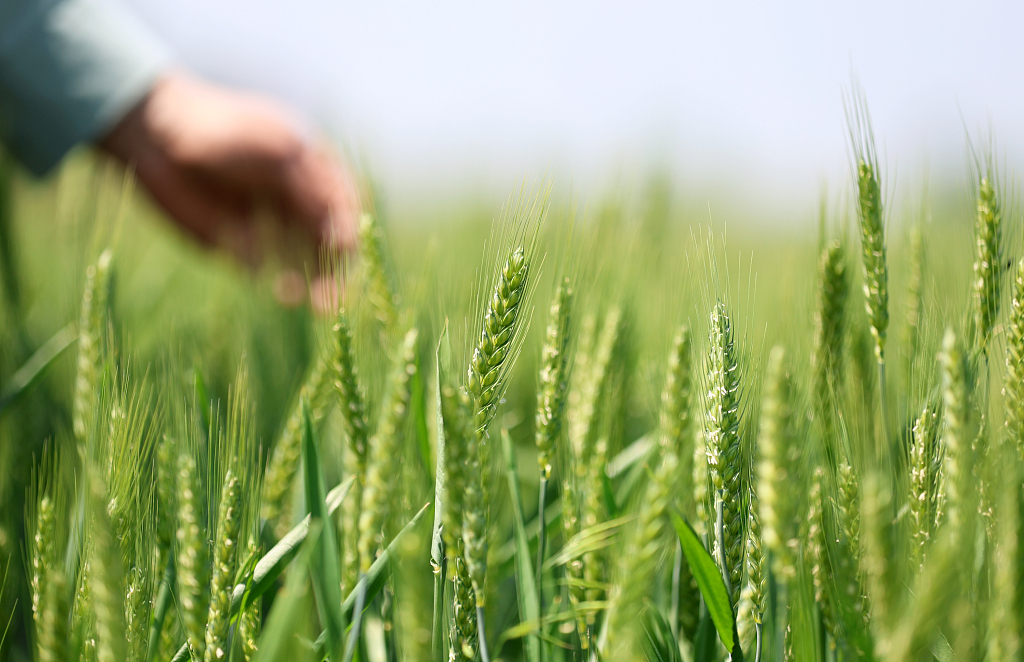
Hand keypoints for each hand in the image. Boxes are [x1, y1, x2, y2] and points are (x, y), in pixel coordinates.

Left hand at [99, 70, 358, 306]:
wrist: (158, 136)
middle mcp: (299, 202)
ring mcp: (273, 225)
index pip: (345, 208)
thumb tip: (345, 236)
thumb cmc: (223, 130)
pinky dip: (282, 285)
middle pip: (330, 242)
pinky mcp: (245, 248)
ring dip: (315, 283)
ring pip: (305, 262)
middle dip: (335, 269)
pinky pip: (271, 272)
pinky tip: (284, 293)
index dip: (348, 230)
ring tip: (316, 303)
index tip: (342, 250)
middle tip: (333, 296)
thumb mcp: (279, 149)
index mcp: (316, 171)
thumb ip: (314, 189)